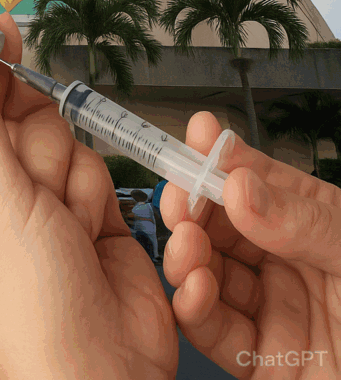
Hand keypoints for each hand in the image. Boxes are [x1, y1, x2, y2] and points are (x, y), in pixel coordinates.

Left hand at [0, 0, 176, 378]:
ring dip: (49, 155)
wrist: (109, 366)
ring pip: (31, 116)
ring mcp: (14, 187)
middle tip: (1, 31)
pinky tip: (80, 221)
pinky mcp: (61, 192)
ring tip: (54, 207)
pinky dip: (80, 178)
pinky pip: (70, 145)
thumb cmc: (35, 315)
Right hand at [160, 112, 340, 377]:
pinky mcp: (261, 358)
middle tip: (180, 200)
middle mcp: (289, 262)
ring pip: (208, 274)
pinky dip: (194, 310)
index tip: (196, 139)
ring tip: (188, 247)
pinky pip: (214, 333)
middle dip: (193, 210)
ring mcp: (273, 310)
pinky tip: (194, 289)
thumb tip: (240, 185)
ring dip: (186, 257)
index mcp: (317, 223)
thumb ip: (302, 224)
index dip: (224, 158)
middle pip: (221, 227)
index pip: (260, 181)